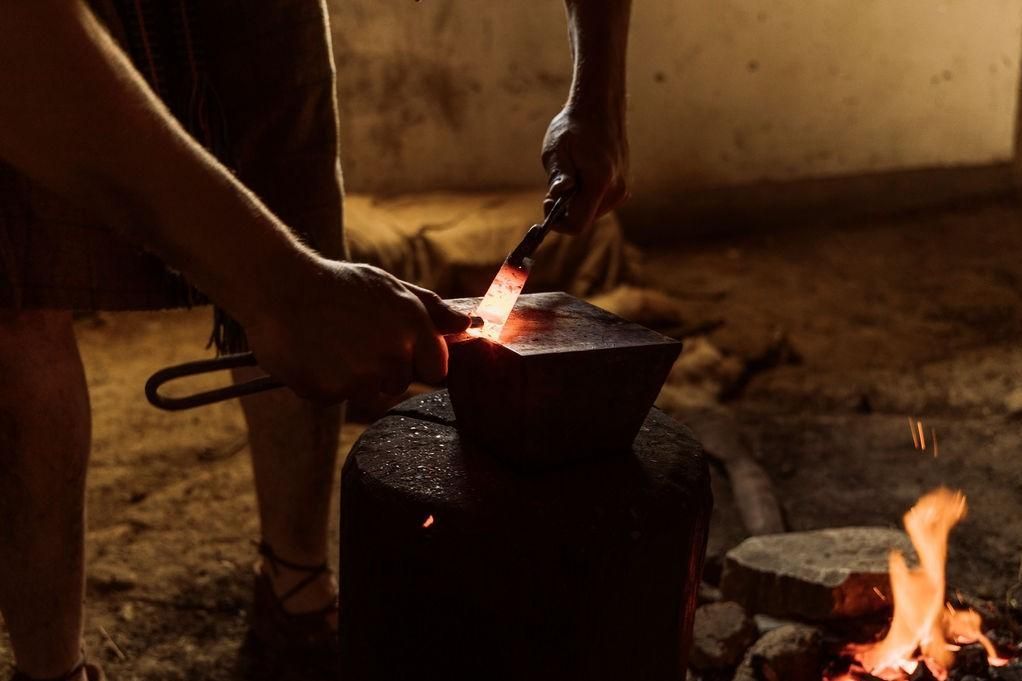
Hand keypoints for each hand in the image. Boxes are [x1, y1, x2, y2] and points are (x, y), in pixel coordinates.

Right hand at [244, 259, 469, 402]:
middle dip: (382, 369)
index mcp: (414, 328)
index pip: (436, 370)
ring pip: (367, 392)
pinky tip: (312, 353)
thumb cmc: (338, 284)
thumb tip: (467, 325)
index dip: (418, 362)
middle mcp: (394, 355)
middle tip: (353, 338)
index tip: (397, 350)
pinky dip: (323, 381)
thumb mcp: (389, 287)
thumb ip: (431, 309)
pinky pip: (334, 396)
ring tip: (331, 343)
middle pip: (399, 384)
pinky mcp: (330, 391)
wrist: (279, 286)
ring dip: (352, 376)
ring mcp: (361, 376)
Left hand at [541, 104, 628, 233]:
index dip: (558, 222)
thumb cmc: (574, 127)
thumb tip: (558, 195)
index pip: (578, 224)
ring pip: (592, 212)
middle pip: (585, 219)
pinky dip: (586, 194)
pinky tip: (581, 172)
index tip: (547, 201)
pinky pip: (599, 202)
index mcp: (600, 182)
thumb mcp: (557, 150)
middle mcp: (617, 190)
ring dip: (576, 201)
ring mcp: (622, 189)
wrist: (599, 107)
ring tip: (570, 173)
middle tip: (556, 185)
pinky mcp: (623, 185)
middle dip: (566, 210)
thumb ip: (559, 175)